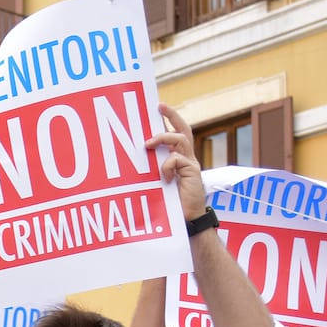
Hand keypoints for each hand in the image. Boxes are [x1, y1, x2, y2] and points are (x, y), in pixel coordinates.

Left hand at [151, 103, 205, 220]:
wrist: (186, 220)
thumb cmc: (169, 205)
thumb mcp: (156, 183)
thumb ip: (151, 170)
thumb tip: (134, 157)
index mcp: (179, 158)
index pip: (176, 132)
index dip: (169, 118)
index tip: (158, 106)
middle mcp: (187, 157)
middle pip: (183, 129)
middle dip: (172, 115)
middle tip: (159, 106)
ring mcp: (191, 163)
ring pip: (179, 139)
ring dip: (162, 138)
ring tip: (147, 144)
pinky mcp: (193, 171)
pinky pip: (177, 159)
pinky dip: (166, 166)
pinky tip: (163, 177)